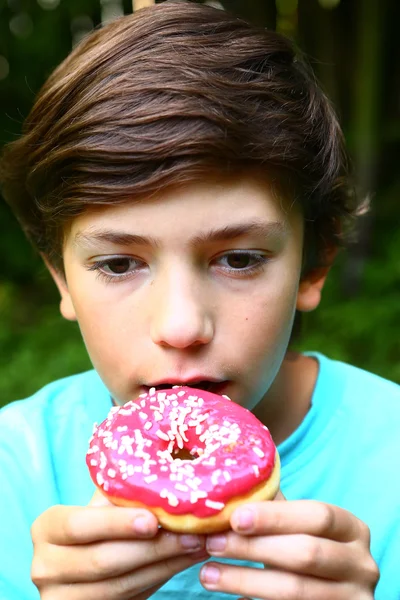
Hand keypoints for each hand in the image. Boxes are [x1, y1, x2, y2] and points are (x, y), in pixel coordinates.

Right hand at [31, 491, 207, 598]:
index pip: (79, 525)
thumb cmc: (100, 524)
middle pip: (104, 561)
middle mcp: (44, 566)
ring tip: (197, 546)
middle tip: (192, 534)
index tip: (153, 520)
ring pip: (120, 586)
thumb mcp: (101, 505)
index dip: (116, 524)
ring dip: (165, 566)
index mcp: (47, 528)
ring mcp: (60, 598)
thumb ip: (121, 492)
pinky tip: (182, 562)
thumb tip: (168, 476)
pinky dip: (159, 580)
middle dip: (154, 548)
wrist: (84, 565)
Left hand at [201, 492, 378, 598]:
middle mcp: (361, 565)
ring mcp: (353, 598)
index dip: (276, 516)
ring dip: (244, 581)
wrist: (328, 593)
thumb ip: (275, 509)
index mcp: (352, 529)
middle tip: (214, 543)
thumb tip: (229, 491)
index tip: (235, 518)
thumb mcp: (300, 527)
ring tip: (208, 574)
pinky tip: (233, 596)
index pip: (318, 516)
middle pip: (306, 553)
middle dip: (253, 548)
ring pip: (295, 591)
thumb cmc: (307, 549)